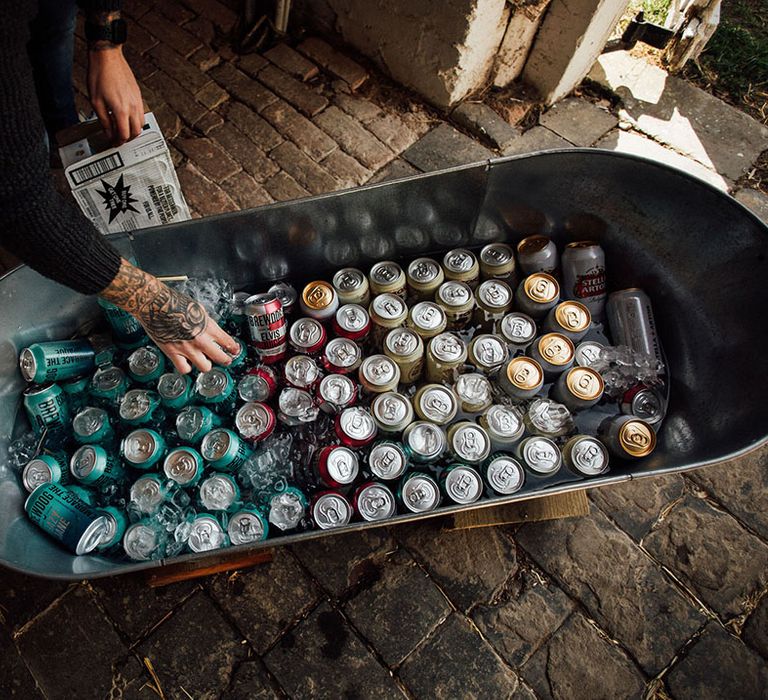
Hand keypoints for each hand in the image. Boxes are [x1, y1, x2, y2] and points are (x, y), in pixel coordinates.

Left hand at [87, 47, 143, 144]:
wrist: (107, 57)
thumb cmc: (99, 75)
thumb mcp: (95, 101)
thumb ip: (103, 120)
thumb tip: (108, 132)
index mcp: (121, 110)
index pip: (124, 134)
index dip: (118, 142)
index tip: (114, 143)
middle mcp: (133, 107)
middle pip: (136, 132)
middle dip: (128, 139)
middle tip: (119, 139)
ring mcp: (138, 101)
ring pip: (141, 124)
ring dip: (133, 130)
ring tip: (123, 129)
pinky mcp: (139, 95)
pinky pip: (141, 113)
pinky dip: (136, 120)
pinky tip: (127, 117)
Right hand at [100, 260, 240, 373]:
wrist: (156, 303)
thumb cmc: (175, 302)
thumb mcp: (198, 310)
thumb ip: (207, 324)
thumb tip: (212, 333)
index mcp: (209, 327)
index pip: (228, 342)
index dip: (233, 348)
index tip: (234, 350)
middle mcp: (201, 339)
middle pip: (221, 358)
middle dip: (225, 360)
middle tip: (225, 359)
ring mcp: (187, 348)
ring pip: (205, 367)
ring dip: (205, 364)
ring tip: (203, 360)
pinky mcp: (173, 353)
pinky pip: (184, 369)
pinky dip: (186, 367)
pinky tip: (186, 362)